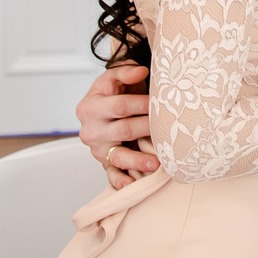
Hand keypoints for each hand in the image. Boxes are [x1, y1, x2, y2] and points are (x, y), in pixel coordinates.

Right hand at [75, 63, 157, 188]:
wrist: (101, 109)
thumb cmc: (111, 93)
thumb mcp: (112, 78)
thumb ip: (125, 72)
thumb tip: (141, 72)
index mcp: (89, 107)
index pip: (119, 106)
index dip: (142, 104)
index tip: (160, 104)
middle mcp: (91, 130)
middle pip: (123, 130)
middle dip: (146, 129)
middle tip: (167, 130)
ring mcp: (97, 149)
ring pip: (118, 156)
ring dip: (138, 161)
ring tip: (156, 163)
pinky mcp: (104, 163)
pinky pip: (111, 174)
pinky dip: (120, 181)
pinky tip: (131, 185)